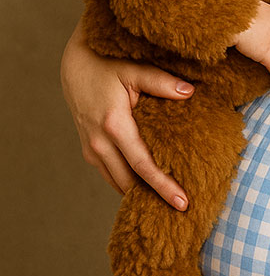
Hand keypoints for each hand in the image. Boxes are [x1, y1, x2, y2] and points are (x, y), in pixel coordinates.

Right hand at [60, 18, 191, 207]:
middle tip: (182, 211)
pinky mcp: (89, 150)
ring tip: (167, 205)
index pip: (143, 165)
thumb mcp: (134, 70)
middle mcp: (99, 143)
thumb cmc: (106, 64)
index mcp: (114, 126)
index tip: (182, 202)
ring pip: (117, 182)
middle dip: (154, 198)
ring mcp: (92, 149)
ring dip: (140, 194)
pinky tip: (146, 188)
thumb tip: (190, 92)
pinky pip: (110, 175)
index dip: (163, 186)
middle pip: (130, 182)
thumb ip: (162, 82)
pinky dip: (127, 183)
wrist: (74, 65)